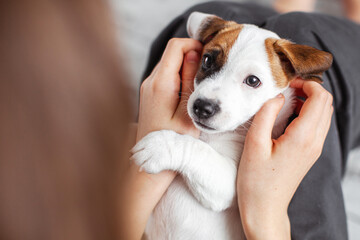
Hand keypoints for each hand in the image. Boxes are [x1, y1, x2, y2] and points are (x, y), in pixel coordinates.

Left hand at [137, 38, 201, 140]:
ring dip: (185, 66)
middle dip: (192, 55)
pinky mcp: (149, 93)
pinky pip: (164, 75)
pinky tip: (188, 91)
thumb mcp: (189, 111)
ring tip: (200, 83)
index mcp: (161, 83)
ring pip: (169, 63)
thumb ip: (190, 80)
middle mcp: (150, 81)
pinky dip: (178, 76)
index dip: (194, 44)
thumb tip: (194, 53)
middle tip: (209, 72)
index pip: (175, 46)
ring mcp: (148, 87)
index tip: (209, 56)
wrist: (153, 161)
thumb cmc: (174, 141)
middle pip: (172, 53)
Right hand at [237, 79, 333, 239]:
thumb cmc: (256, 180)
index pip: (320, 99)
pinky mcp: (309, 153)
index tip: (288, 82)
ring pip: (323, 115)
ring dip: (309, 102)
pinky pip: (316, 126)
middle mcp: (314, 142)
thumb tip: (277, 96)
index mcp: (303, 138)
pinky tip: (287, 116)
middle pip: (326, 105)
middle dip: (310, 90)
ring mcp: (314, 149)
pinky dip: (307, 114)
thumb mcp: (254, 143)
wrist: (265, 207)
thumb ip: (266, 114)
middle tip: (287, 88)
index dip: (308, 84)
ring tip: (286, 100)